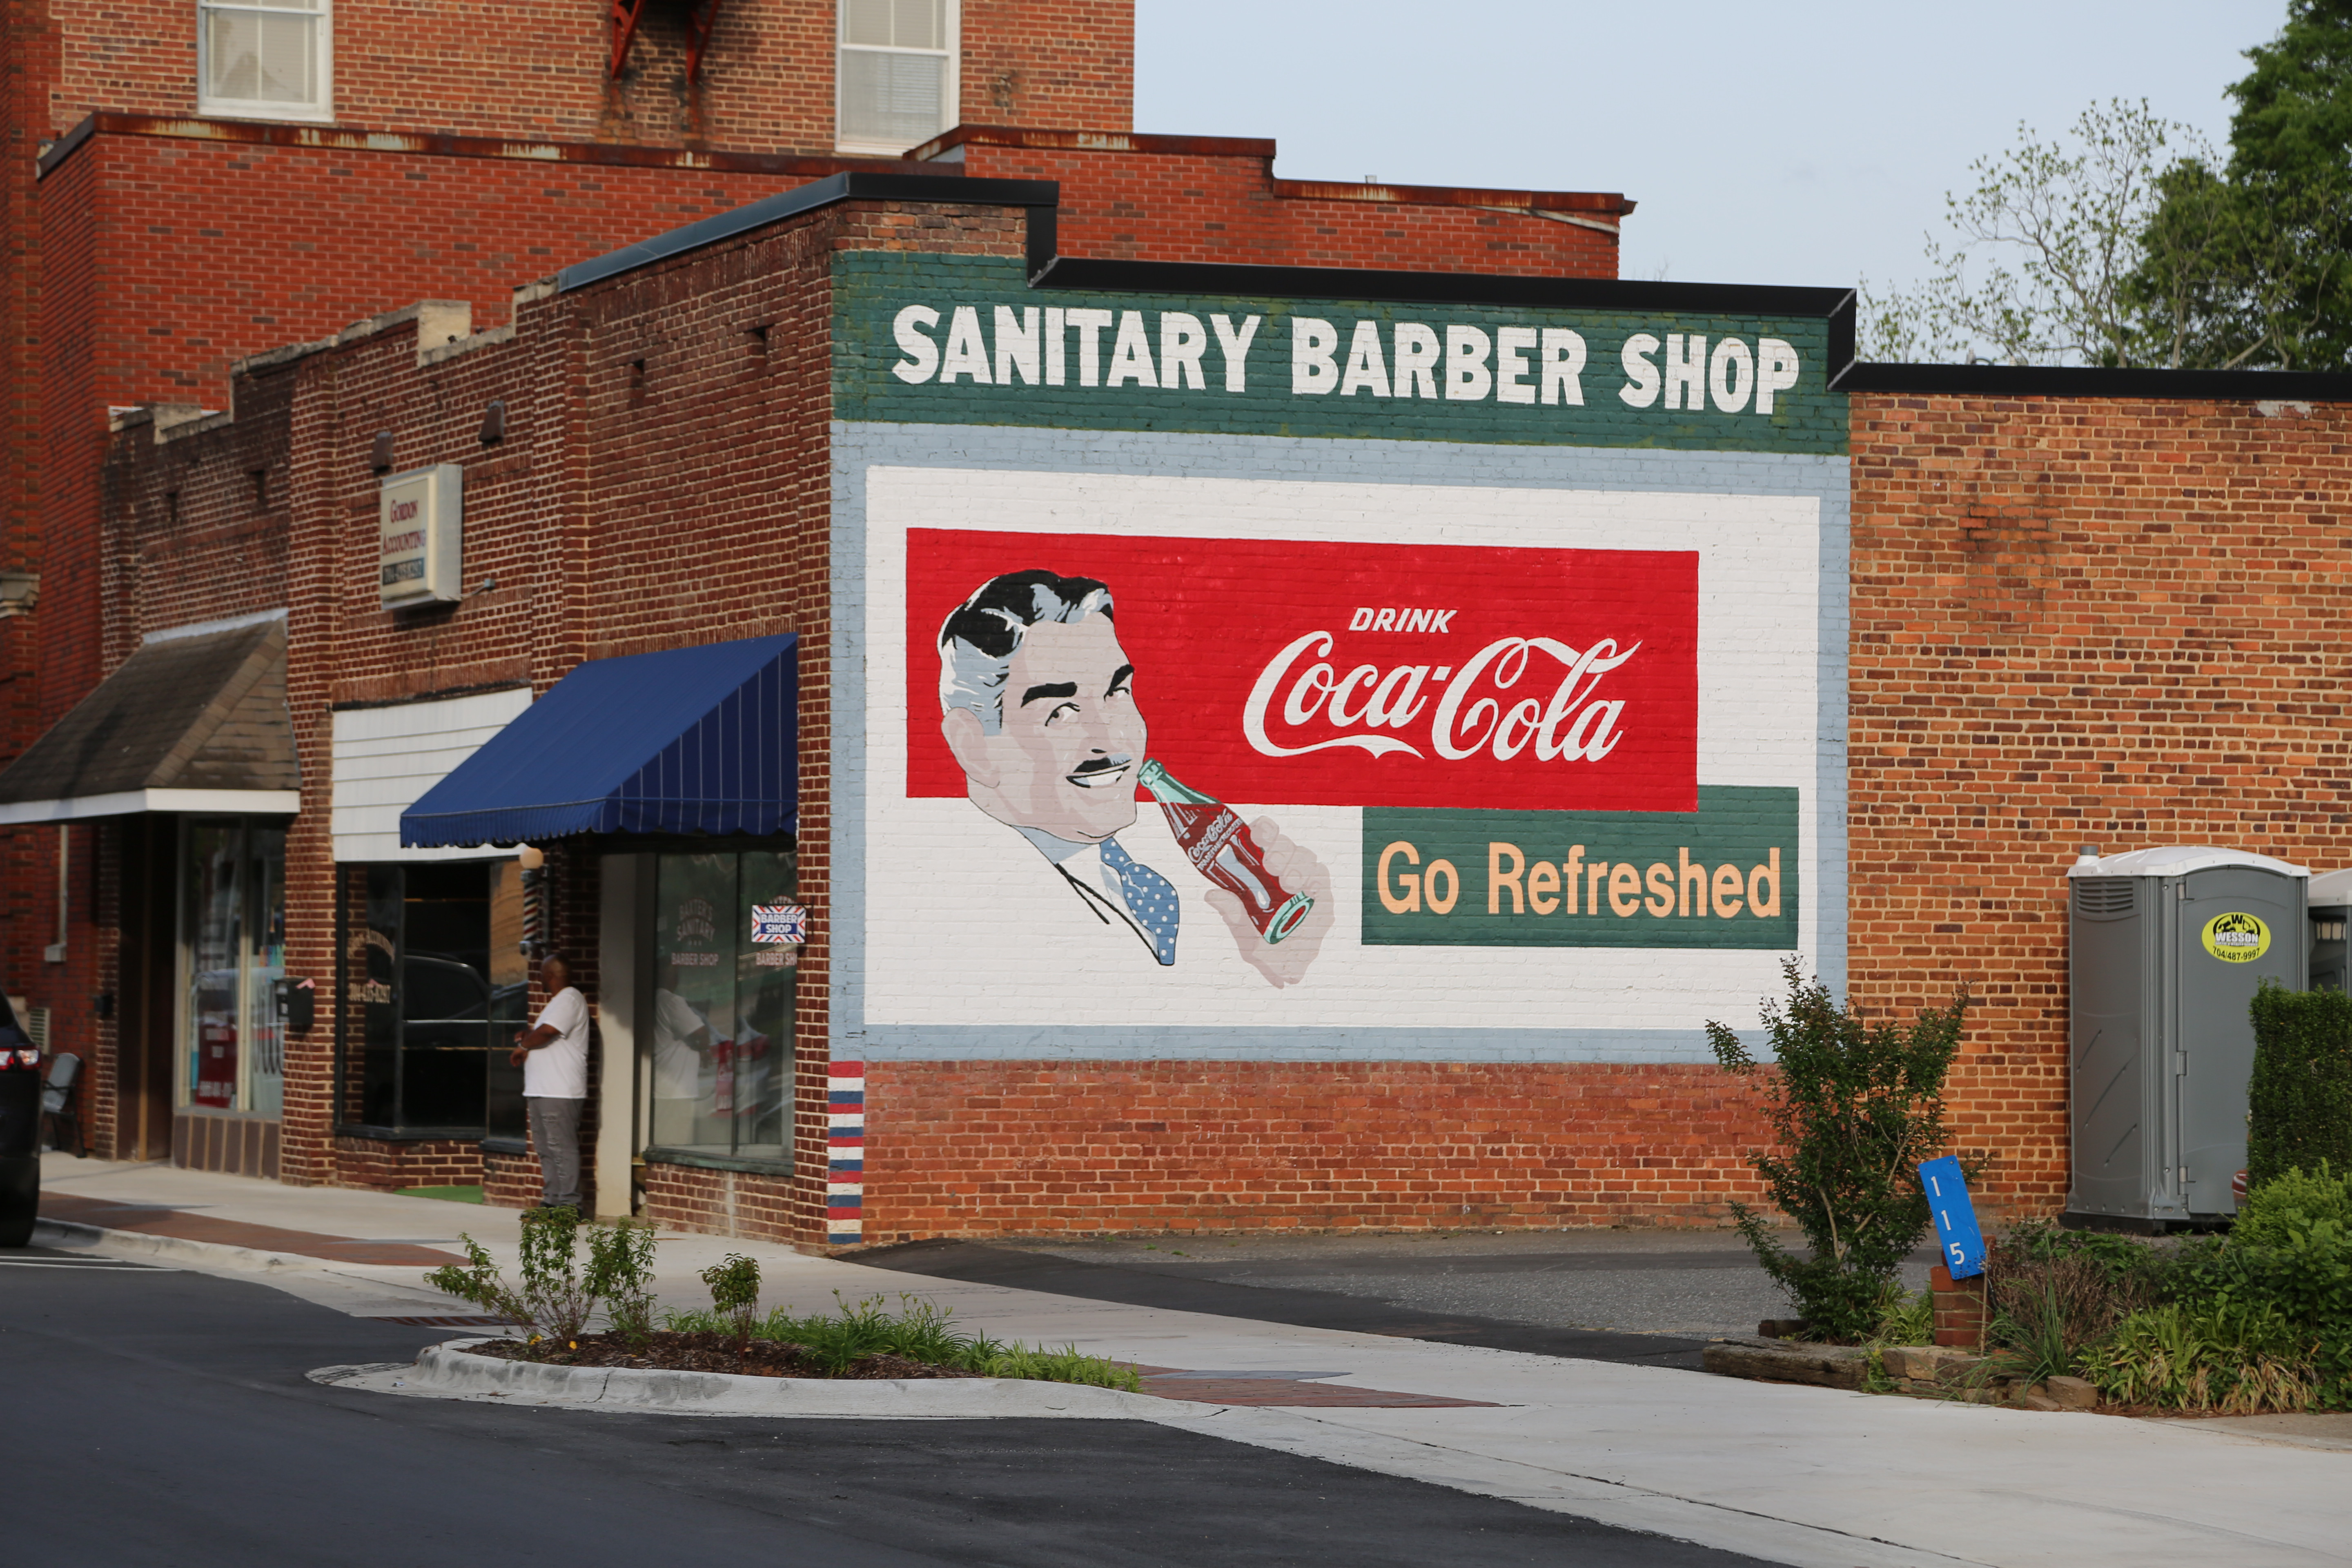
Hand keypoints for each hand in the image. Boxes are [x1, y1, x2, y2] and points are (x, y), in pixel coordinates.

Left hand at [508, 1047, 527, 1065]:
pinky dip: (511, 1060)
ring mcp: (515, 1054)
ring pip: (513, 1058)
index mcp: (519, 1055)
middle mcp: (517, 1054)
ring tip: (514, 1064)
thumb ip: (522, 1060)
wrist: (524, 1048)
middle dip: (515, 1062)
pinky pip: (511, 1057)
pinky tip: (512, 1062)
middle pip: (515, 1059)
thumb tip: (521, 1062)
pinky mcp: (513, 1053)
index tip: (518, 1064)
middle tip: (515, 1065)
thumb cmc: (525, 1052)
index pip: (517, 1059)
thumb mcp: (524, 1057)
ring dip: (513, 1062)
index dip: (517, 1062)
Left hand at [1203, 816, 1332, 988]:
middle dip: (1280, 850)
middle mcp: (1283, 868)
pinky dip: (1315, 880)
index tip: (1256, 835)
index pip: (1264, 837)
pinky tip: (1308, 890)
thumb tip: (1211, 895)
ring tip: (1289, 884)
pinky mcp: (1322, 893)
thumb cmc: (1262, 943)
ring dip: (1297, 866)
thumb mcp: (1244, 932)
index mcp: (1260, 868)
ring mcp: (1304, 879)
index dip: (1263, 830)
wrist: (1285, 968)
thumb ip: (1233, 913)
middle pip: (1286, 845)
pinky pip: (1322, 877)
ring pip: (1306, 857)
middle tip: (1271, 866)